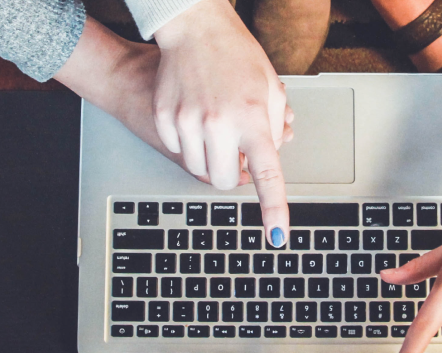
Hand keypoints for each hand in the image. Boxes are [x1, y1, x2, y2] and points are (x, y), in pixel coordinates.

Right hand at [152, 0, 292, 245]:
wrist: (194, 28)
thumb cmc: (236, 55)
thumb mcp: (271, 88)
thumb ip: (274, 128)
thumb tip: (270, 158)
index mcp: (253, 117)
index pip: (267, 174)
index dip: (274, 209)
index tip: (277, 236)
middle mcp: (219, 123)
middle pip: (225, 181)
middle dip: (232, 173)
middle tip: (236, 150)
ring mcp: (187, 121)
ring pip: (199, 169)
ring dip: (210, 158)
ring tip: (216, 125)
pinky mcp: (165, 117)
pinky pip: (178, 150)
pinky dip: (188, 142)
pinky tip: (194, 114)